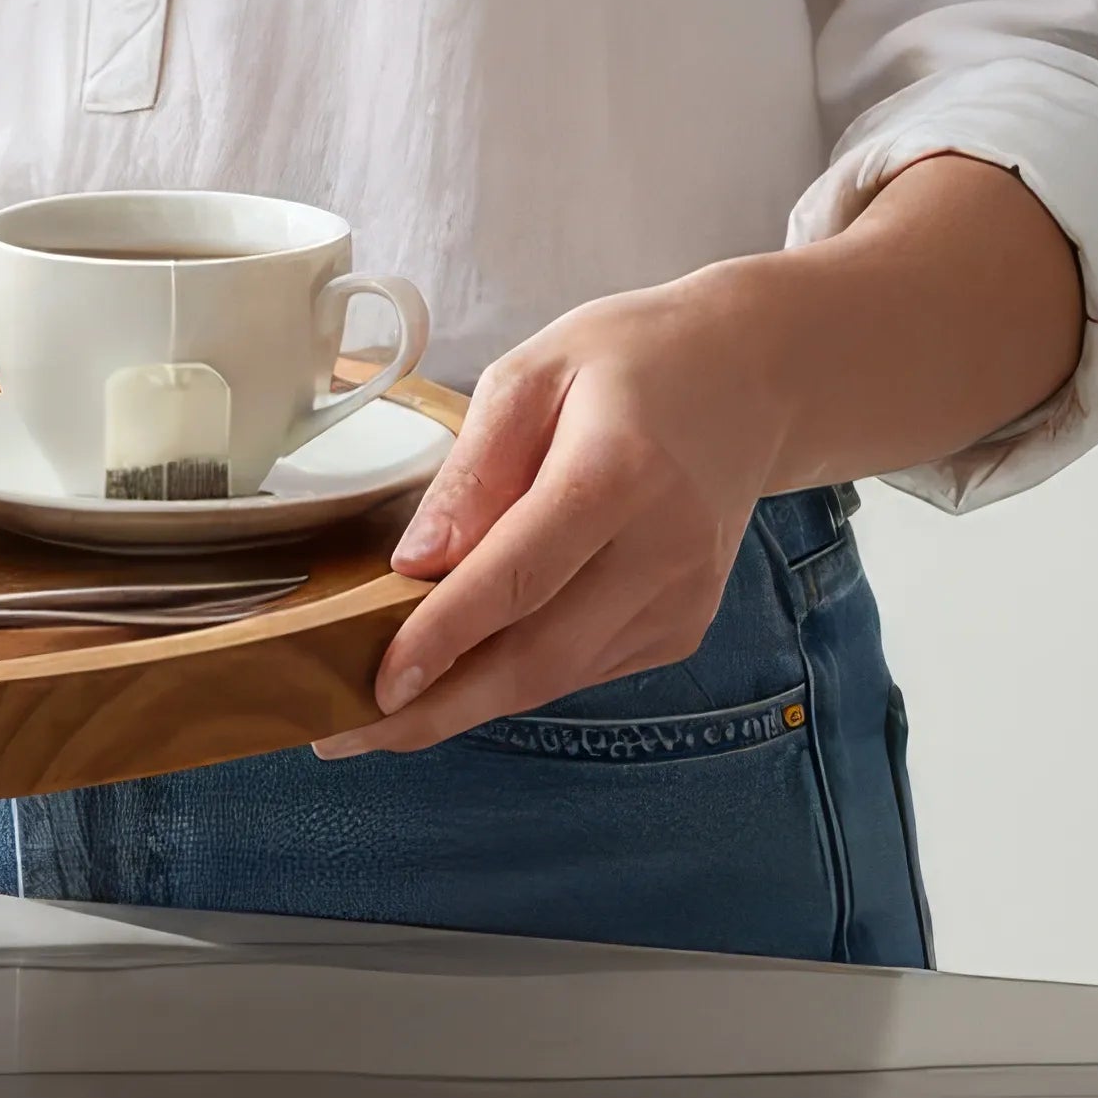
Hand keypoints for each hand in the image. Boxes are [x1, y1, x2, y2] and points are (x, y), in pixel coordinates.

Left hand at [314, 270, 786, 757]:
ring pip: (556, 678)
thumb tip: (417, 560)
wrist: (751, 380)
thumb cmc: (629, 363)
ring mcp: (681, 602)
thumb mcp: (533, 373)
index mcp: (620, 474)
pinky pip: (582, 668)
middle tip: (346, 735)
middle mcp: (662, 553)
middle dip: (437, 708)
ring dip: (465, 705)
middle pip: (537, 657)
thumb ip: (475, 469)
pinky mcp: (682, 628)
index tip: (377, 682)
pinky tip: (458, 674)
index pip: (518, 577)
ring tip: (377, 718)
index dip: (444, 637)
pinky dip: (515, 678)